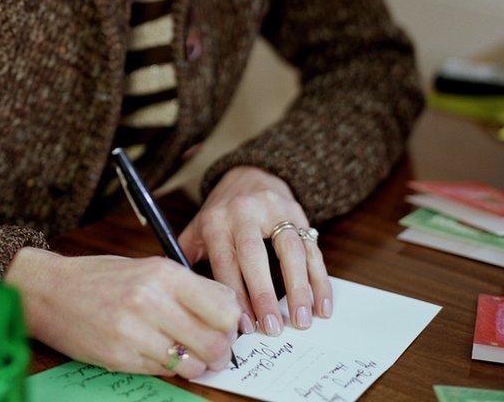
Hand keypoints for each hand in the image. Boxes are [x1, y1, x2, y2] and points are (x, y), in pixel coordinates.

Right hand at [5, 248, 239, 379]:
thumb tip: (227, 312)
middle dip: (220, 350)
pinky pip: (163, 372)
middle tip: (211, 348)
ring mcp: (134, 331)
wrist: (50, 290)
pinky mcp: (120, 357)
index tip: (226, 325)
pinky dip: (167, 368)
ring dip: (195, 364)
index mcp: (162, 273)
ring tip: (183, 353)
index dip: (231, 322)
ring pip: (193, 364)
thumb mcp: (147, 268)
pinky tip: (154, 352)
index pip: (224, 307)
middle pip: (215, 341)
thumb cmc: (101, 277)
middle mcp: (151, 300)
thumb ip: (186, 288)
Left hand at [177, 164, 331, 336]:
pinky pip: (312, 249)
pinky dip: (319, 280)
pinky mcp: (299, 214)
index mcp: (216, 220)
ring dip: (299, 289)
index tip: (243, 325)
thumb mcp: (198, 228)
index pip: (225, 260)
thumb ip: (187, 258)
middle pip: (255, 255)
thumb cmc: (221, 214)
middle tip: (273, 328)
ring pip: (291, 251)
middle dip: (264, 294)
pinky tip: (322, 305)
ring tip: (302, 320)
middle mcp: (245, 213)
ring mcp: (275, 211)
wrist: (250, 175)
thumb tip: (182, 299)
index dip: (235, 295)